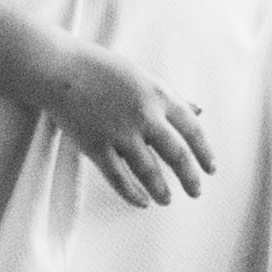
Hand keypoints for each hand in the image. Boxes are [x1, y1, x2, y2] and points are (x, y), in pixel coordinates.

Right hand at [41, 43, 214, 209]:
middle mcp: (144, 115)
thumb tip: (199, 111)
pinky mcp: (96, 146)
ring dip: (161, 190)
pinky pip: (118, 177)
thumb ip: (171, 96)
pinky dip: (132, 193)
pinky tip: (142, 201)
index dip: (204, 151)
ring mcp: (119, 132)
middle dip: (190, 177)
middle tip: (196, 192)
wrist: (60, 69)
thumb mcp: (143, 76)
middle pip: (176, 154)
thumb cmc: (103, 70)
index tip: (211, 168)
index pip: (192, 129)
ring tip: (167, 200)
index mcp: (159, 95)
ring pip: (149, 171)